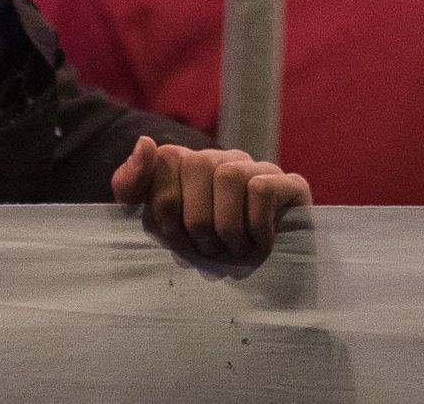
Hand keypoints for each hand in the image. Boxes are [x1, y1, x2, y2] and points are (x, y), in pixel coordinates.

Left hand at [110, 136, 310, 263]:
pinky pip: (263, 190)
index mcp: (190, 164)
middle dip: (195, 220)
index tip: (173, 238)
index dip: (163, 204)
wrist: (262, 280)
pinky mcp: (292, 185)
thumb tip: (145, 143)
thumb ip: (132, 185)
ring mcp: (259, 168)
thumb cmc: (201, 251)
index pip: (167, 157)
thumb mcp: (155, 223)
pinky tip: (259, 245)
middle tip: (206, 251)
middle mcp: (224, 159)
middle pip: (197, 165)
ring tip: (232, 250)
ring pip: (230, 175)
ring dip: (226, 226)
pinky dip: (255, 226)